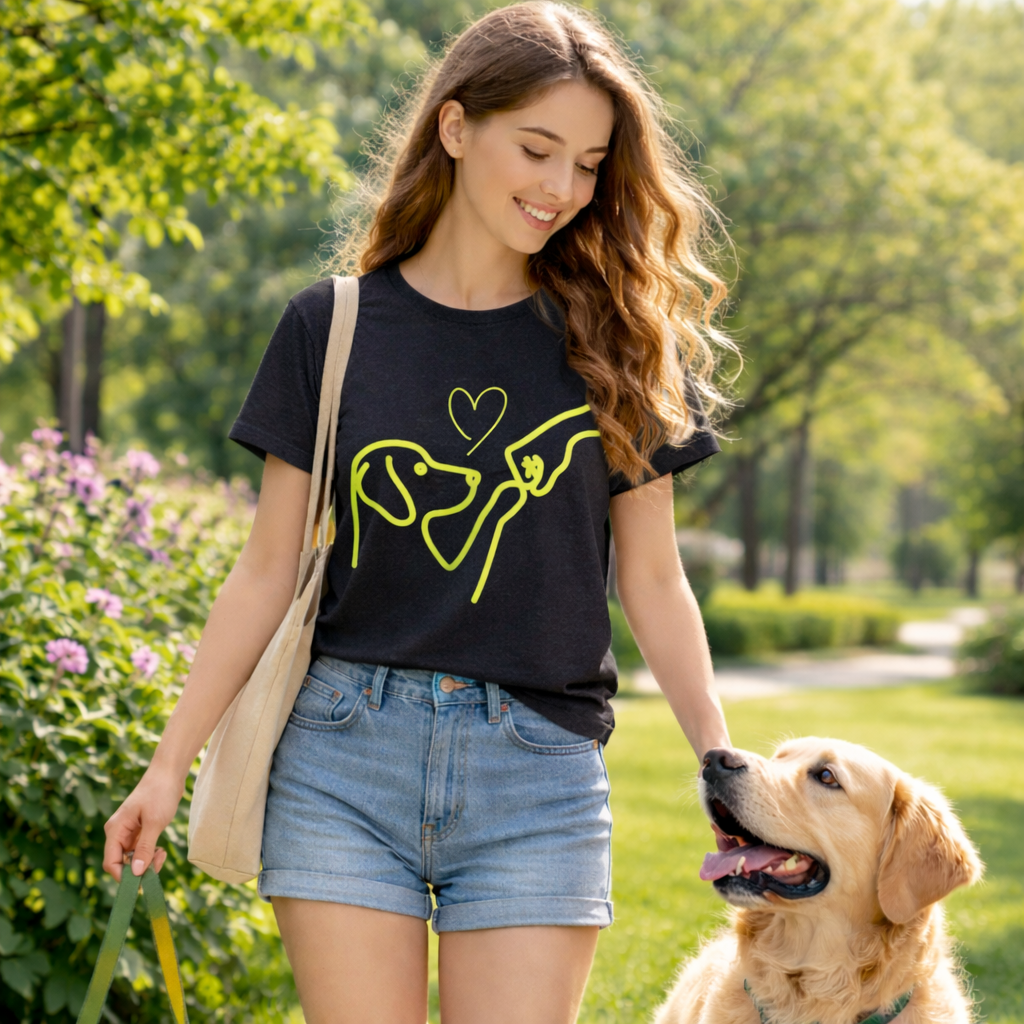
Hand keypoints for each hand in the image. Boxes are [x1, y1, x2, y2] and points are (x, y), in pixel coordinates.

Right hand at [103, 766, 183, 880]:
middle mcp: (118, 833)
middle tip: (159, 862)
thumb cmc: (160, 793)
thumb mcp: (154, 823)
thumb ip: (145, 848)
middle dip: (139, 868)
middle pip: (122, 862)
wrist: (169, 773)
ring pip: (133, 858)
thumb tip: (137, 873)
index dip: (123, 876)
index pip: (111, 862)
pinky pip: (141, 850)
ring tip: (162, 854)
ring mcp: (129, 832)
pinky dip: (150, 853)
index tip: (142, 881)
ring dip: (147, 861)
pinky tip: (161, 850)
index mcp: (115, 830)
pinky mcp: (140, 831)